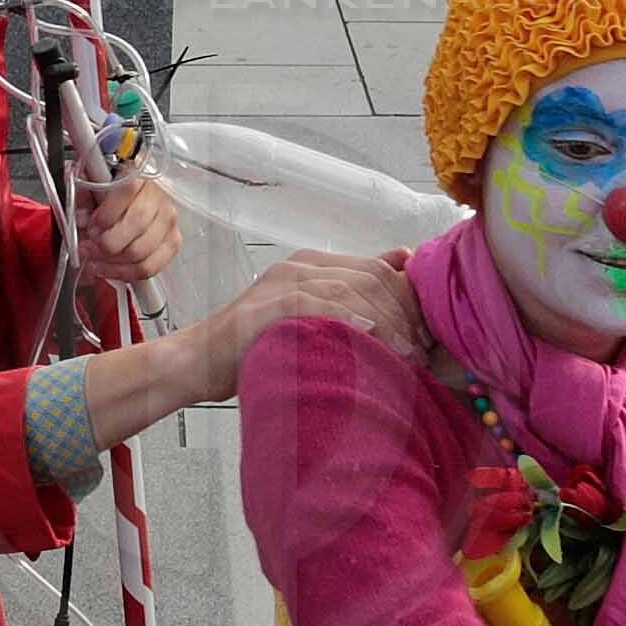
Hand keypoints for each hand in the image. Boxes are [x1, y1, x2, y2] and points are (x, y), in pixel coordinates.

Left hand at [74, 170, 180, 289]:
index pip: (128, 191)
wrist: (129, 205)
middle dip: (106, 242)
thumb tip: (81, 217)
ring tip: (94, 262)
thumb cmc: (109, 198)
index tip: (89, 226)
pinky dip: (125, 272)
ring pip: (141, 250)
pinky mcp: (172, 242)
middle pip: (136, 224)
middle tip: (87, 249)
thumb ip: (84, 199)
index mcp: (138, 176)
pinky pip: (149, 267)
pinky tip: (110, 269)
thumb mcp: (91, 191)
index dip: (107, 213)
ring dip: (112, 262)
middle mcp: (158, 197)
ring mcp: (168, 221)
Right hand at [202, 247, 423, 394]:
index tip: (427, 337)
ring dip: (386, 323)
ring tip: (406, 356)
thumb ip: (348, 300)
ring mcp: (281, 282)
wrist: (199, 361)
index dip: (409, 300)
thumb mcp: (310, 319)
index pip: (377, 269)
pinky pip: (317, 304)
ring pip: (350, 290)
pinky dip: (348, 319)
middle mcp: (299, 266)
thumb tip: (401, 274)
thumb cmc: (258, 347)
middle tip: (423, 352)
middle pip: (369, 277)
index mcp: (312, 265)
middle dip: (404, 314)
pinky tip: (370, 338)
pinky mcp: (267, 305)